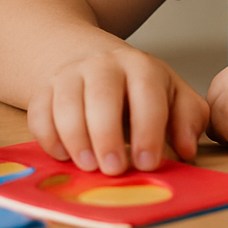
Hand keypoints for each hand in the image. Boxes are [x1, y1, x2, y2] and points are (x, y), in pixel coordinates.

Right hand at [25, 43, 207, 173]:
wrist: (91, 58)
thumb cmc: (138, 88)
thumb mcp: (172, 95)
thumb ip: (188, 119)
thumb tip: (187, 150)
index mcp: (141, 67)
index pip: (146, 94)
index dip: (148, 131)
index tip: (147, 163)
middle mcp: (103, 64)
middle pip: (102, 96)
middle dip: (107, 136)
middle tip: (113, 170)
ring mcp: (70, 74)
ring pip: (66, 104)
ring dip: (75, 139)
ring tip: (88, 166)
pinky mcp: (44, 88)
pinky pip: (39, 112)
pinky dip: (47, 137)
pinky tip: (63, 155)